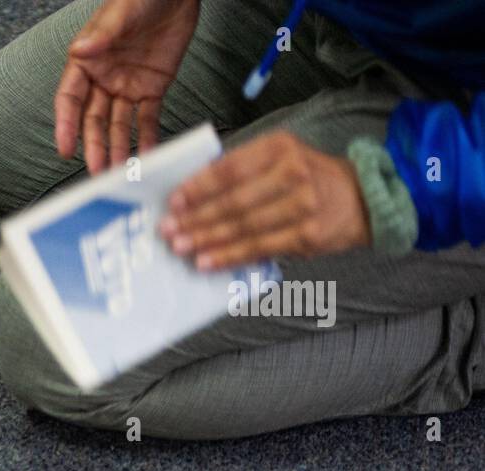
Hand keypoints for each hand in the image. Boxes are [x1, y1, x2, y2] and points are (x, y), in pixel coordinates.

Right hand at [55, 0, 199, 172]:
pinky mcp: (151, 89)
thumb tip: (82, 50)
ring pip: (118, 124)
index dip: (66, 124)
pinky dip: (148, 137)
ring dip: (118, 148)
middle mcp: (103, 79)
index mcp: (87, 61)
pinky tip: (148, 155)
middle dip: (94, 145)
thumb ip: (103, 34)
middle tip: (97, 170)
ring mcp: (126, 86)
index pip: (70, 98)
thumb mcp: (122, 12)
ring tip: (120, 172)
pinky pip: (147, 118)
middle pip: (93, 119)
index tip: (65, 148)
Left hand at [160, 131, 372, 269]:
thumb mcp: (280, 158)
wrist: (363, 198)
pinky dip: (229, 256)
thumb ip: (243, 170)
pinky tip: (207, 261)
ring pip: (244, 226)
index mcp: (279, 147)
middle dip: (196, 217)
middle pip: (234, 200)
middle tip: (168, 229)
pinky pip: (259, 248)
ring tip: (181, 247)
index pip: (230, 169)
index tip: (174, 201)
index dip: (199, 187)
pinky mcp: (307, 235)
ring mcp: (302, 205)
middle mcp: (293, 173)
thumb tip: (193, 193)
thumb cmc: (309, 177)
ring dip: (207, 239)